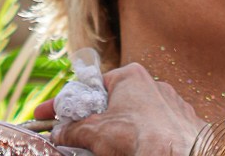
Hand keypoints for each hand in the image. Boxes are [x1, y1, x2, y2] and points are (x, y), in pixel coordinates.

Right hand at [33, 63, 206, 155]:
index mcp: (130, 77)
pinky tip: (131, 149)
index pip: (90, 86)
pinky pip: (152, 128)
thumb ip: (73, 129)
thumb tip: (58, 132)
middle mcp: (152, 84)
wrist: (179, 153)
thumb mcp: (95, 132)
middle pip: (111, 102)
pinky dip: (138, 137)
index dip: (64, 102)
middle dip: (91, 120)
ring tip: (102, 148)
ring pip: (132, 117)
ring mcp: (169, 103)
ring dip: (114, 131)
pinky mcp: (180, 122)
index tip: (43, 115)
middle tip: (73, 135)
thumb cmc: (137, 136)